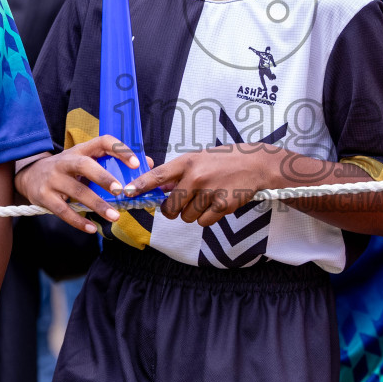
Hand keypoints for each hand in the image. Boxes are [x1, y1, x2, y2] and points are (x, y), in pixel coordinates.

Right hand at [14, 137, 138, 232]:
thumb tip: (147, 164)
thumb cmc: (67, 169)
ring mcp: (54, 179)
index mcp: (80, 150)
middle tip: (121, 190)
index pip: (102, 141)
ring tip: (114, 217)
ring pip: (77, 192)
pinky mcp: (45, 197)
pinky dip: (78, 221)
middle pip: (85, 165)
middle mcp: (66, 162)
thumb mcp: (85, 161)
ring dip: (97, 205)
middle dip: (104, 178)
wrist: (29, 176)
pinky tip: (92, 228)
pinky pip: (63, 211)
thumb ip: (112, 162)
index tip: (136, 163)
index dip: (119, 150)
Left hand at [124, 144, 297, 226]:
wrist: (255, 164)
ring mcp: (209, 192)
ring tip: (207, 198)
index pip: (157, 175)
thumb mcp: (198, 159)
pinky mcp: (222, 205)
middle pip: (170, 208)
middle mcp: (195, 177)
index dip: (140, 185)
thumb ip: (178, 173)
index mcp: (186, 162)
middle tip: (184, 203)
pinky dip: (208, 218)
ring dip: (194, 213)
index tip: (127, 192)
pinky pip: (203, 222)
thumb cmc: (223, 161)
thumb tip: (158, 189)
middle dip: (173, 211)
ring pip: (187, 217)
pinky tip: (217, 204)